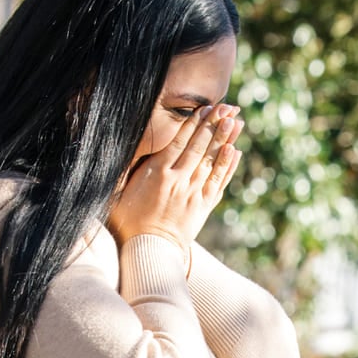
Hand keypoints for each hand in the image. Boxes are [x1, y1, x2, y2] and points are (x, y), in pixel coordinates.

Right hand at [108, 104, 244, 256]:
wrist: (149, 250)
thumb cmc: (128, 221)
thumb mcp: (121, 190)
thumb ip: (132, 168)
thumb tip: (129, 147)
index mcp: (159, 173)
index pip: (181, 141)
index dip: (195, 123)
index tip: (206, 108)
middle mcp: (180, 179)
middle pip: (201, 146)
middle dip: (215, 124)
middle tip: (228, 107)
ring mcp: (194, 192)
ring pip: (213, 161)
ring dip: (225, 139)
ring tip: (236, 122)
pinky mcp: (203, 206)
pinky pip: (218, 181)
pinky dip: (228, 166)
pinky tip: (235, 151)